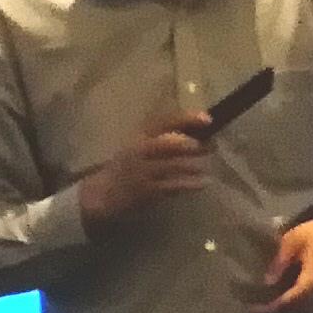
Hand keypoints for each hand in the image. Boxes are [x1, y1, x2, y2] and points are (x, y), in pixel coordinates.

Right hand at [75, 114, 216, 231]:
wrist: (101, 194)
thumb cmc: (126, 167)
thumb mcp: (139, 147)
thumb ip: (163, 139)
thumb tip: (198, 132)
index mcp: (139, 136)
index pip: (164, 121)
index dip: (186, 118)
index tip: (207, 118)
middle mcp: (140, 151)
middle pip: (169, 144)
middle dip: (193, 144)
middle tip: (211, 146)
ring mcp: (142, 172)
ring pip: (173, 166)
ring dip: (194, 165)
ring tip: (207, 166)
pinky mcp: (146, 192)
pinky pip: (172, 186)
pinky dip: (190, 185)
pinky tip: (202, 183)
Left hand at [249, 213, 312, 312]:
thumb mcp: (293, 240)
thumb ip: (281, 261)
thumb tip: (267, 283)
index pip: (294, 297)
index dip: (275, 305)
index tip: (256, 308)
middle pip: (299, 310)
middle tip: (255, 312)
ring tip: (264, 311)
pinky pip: (310, 310)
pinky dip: (294, 311)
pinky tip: (279, 308)